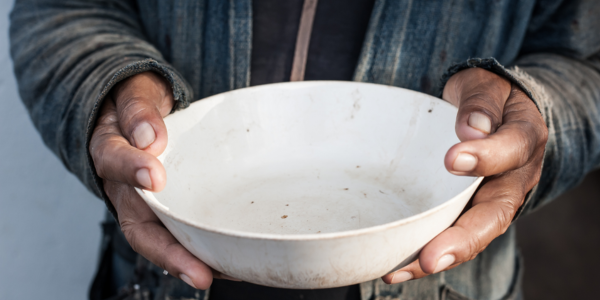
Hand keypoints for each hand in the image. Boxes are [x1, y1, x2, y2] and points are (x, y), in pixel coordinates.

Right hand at [89, 72, 229, 289]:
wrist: (137, 115)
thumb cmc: (137, 105)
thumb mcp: (134, 93)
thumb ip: (139, 111)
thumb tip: (151, 137)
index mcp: (110, 149)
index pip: (115, 160)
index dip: (132, 170)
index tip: (155, 177)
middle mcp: (125, 187)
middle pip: (140, 226)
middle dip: (170, 253)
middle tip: (199, 273)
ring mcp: (147, 204)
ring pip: (162, 239)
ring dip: (190, 262)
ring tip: (224, 274)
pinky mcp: (168, 210)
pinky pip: (180, 234)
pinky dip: (202, 252)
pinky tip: (232, 261)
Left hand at [382, 68, 547, 283]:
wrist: (491, 111)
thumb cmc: (485, 97)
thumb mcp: (483, 84)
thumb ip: (479, 101)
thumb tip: (472, 129)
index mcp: (524, 138)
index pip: (512, 149)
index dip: (486, 157)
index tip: (452, 159)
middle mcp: (514, 178)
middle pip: (495, 214)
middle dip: (462, 239)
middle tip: (431, 257)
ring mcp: (491, 198)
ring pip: (472, 234)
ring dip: (439, 255)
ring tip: (402, 269)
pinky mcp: (468, 209)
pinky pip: (452, 232)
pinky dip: (426, 251)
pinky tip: (396, 266)